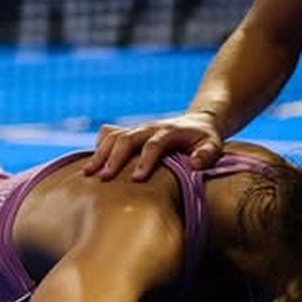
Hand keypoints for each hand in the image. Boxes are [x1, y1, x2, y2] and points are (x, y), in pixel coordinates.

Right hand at [84, 113, 224, 180]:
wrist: (197, 122)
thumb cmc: (204, 139)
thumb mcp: (213, 145)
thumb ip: (207, 154)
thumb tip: (195, 165)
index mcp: (168, 131)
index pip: (154, 144)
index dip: (145, 161)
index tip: (136, 179)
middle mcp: (148, 127)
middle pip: (126, 139)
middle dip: (114, 157)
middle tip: (103, 178)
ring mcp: (136, 129)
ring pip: (113, 136)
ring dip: (100, 153)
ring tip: (87, 173)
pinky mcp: (129, 132)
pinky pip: (109, 134)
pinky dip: (98, 145)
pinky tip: (90, 163)